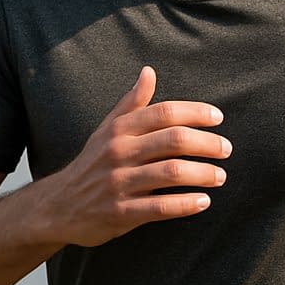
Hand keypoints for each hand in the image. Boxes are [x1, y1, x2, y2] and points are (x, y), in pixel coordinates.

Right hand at [48, 65, 230, 246]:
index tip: (218, 118)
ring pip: (171, 172)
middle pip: (173, 140)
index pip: (165, 112)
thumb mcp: (106, 130)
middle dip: (207, 143)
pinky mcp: (120, 213)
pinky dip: (186, 204)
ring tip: (221, 176)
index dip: (196, 112)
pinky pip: (160, 208)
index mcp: (119, 129)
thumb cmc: (92, 163)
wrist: (58, 205)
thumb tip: (149, 71)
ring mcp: (119, 183)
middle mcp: (119, 152)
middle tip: (226, 149)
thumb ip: (131, 103)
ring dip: (203, 173)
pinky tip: (204, 201)